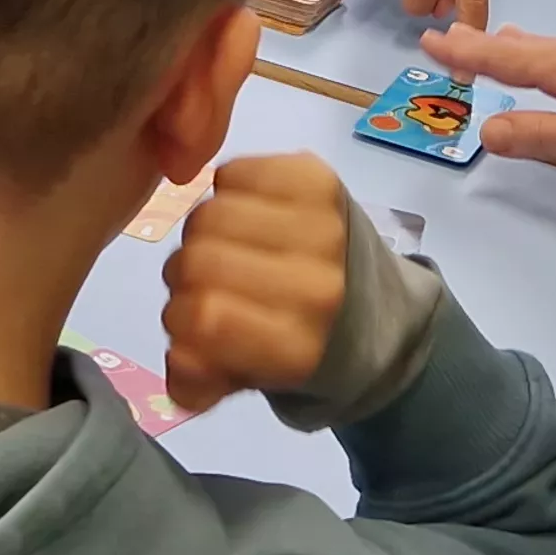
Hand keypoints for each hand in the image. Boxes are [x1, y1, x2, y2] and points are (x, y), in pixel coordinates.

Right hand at [160, 154, 347, 413]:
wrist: (378, 311)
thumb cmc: (299, 348)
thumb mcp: (248, 382)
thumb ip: (197, 380)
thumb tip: (177, 354)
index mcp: (298, 347)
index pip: (203, 316)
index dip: (179, 318)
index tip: (191, 321)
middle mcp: (317, 285)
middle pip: (198, 259)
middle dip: (185, 275)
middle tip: (206, 283)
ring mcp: (322, 225)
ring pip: (209, 212)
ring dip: (202, 233)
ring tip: (226, 248)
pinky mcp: (318, 178)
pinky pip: (232, 173)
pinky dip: (226, 193)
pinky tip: (246, 217)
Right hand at [420, 24, 555, 174]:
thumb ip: (542, 137)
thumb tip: (486, 129)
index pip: (505, 62)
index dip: (467, 55)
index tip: (430, 41)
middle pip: (524, 47)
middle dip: (484, 45)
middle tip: (449, 36)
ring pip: (551, 47)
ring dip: (516, 47)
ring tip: (495, 43)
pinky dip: (548, 52)